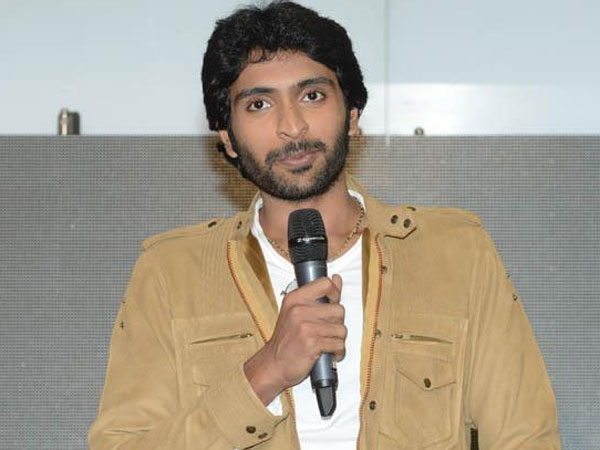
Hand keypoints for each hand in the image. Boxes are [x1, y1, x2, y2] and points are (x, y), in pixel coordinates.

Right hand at [244, 275, 345, 404]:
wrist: (273, 364)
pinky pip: (338, 344)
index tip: (334, 303)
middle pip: (339, 310)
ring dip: (338, 340)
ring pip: (341, 329)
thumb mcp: (297, 311)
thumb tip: (336, 278)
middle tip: (328, 332)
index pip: (325, 284)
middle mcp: (299, 310)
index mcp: (295, 298)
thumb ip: (319, 295)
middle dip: (338, 324)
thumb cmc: (286, 340)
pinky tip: (329, 354)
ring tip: (327, 344)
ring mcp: (305, 326)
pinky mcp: (311, 343)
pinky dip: (338, 352)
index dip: (335, 293)